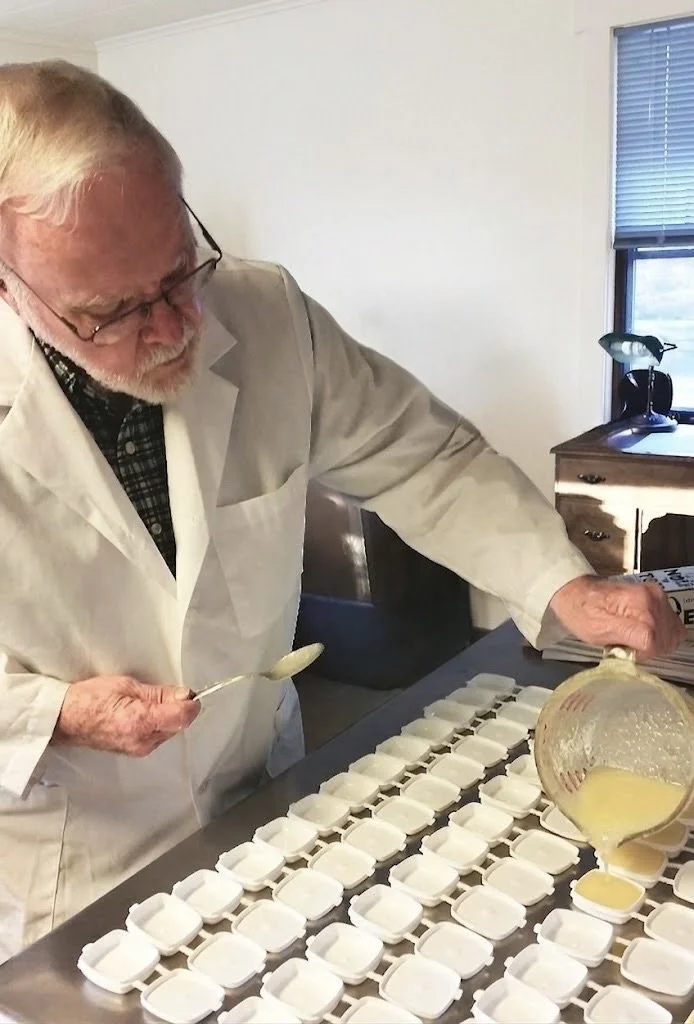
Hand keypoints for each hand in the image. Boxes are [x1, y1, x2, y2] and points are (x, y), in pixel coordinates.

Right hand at [52, 675, 199, 755]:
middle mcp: (143, 741)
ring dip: (167, 716)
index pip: (183, 717)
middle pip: (179, 724)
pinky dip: (157, 723)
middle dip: (178, 708)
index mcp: (141, 722)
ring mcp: (139, 749)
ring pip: (170, 731)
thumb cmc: (90, 699)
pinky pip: (158, 736)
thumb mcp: (128, 685)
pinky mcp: (136, 751)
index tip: (188, 693)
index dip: (190, 703)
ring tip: (146, 702)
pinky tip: (142, 714)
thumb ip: (160, 693)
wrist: (67, 719)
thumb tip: (185, 696)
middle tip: (163, 692)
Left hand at [549, 575, 684, 656]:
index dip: (644, 654)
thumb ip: (627, 642)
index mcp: (638, 608)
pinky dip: (661, 631)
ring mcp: (657, 595)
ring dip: (658, 640)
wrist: (576, 592)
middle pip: (668, 638)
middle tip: (631, 645)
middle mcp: (652, 598)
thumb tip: (648, 649)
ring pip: (673, 631)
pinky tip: (643, 631)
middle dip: (652, 647)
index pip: (656, 643)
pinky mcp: (657, 595)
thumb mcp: (598, 634)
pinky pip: (671, 622)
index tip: (628, 652)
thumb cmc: (583, 614)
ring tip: (636, 637)